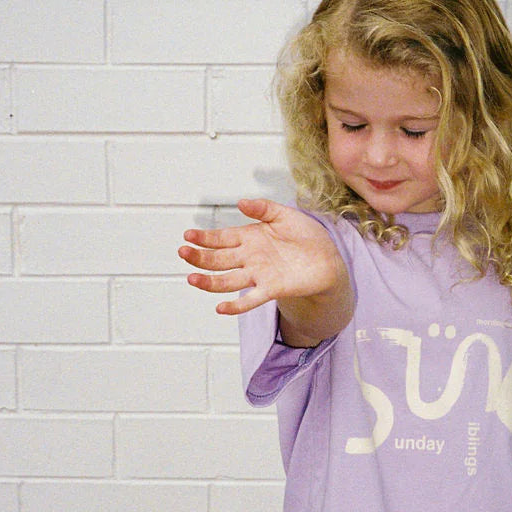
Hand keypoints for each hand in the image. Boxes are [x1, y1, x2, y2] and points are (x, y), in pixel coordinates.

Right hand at [179, 198, 346, 316]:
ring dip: (209, 281)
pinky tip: (220, 309)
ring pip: (227, 280)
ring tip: (192, 279)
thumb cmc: (307, 236)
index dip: (204, 238)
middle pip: (218, 259)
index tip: (188, 236)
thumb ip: (263, 208)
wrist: (329, 259)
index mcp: (250, 237)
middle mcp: (250, 257)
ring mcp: (259, 275)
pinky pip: (250, 300)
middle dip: (199, 257)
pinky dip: (235, 306)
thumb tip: (241, 202)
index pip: (221, 238)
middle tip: (183, 252)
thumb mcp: (285, 215)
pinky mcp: (272, 289)